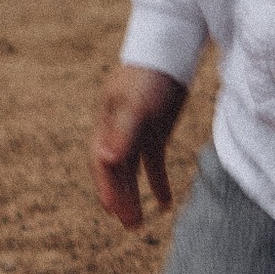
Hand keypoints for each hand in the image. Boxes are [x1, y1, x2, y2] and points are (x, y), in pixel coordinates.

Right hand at [92, 62, 185, 226]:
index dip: (106, 188)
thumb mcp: (137, 105)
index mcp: (107, 125)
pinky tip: (165, 203)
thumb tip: (105, 159)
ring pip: (130, 171)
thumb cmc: (151, 75)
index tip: (114, 212)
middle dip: (119, 198)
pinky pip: (152, 163)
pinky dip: (157, 182)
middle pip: (114, 171)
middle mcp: (117, 131)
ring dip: (134, 195)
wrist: (172, 47)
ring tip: (138, 223)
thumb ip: (122, 132)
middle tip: (130, 226)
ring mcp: (136, 131)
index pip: (102, 163)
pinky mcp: (155, 130)